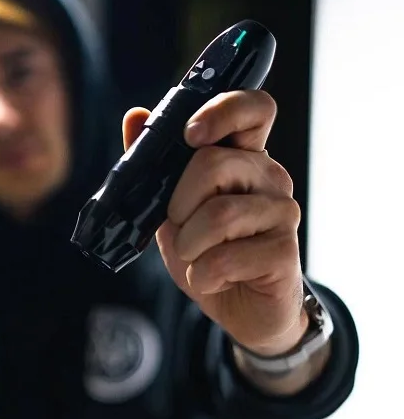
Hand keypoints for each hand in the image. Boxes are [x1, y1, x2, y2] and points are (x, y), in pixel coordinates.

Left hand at [123, 90, 305, 355]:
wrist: (242, 310)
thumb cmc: (210, 253)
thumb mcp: (172, 210)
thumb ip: (156, 167)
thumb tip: (135, 117)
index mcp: (245, 158)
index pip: (254, 108)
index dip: (223, 110)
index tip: (190, 135)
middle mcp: (270, 177)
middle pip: (214, 164)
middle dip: (179, 204)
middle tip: (181, 228)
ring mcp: (282, 213)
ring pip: (219, 214)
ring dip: (189, 245)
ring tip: (196, 258)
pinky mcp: (284, 252)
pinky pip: (226, 258)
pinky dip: (204, 275)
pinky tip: (213, 280)